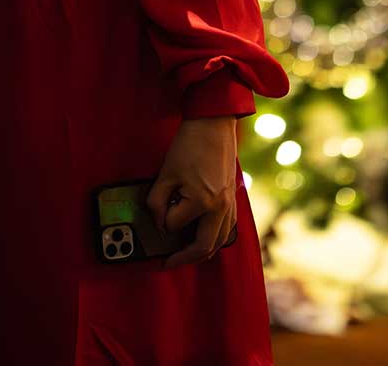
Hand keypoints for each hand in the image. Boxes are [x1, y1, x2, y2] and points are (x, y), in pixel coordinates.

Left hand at [146, 117, 241, 268]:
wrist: (213, 124)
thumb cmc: (189, 145)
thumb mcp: (166, 173)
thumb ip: (157, 201)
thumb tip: (158, 221)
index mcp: (203, 202)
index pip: (175, 225)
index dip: (161, 220)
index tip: (154, 215)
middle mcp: (221, 208)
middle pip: (204, 247)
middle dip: (184, 258)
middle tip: (168, 262)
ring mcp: (230, 204)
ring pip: (220, 241)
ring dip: (203, 251)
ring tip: (185, 254)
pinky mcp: (233, 199)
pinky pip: (227, 229)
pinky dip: (215, 238)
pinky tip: (205, 236)